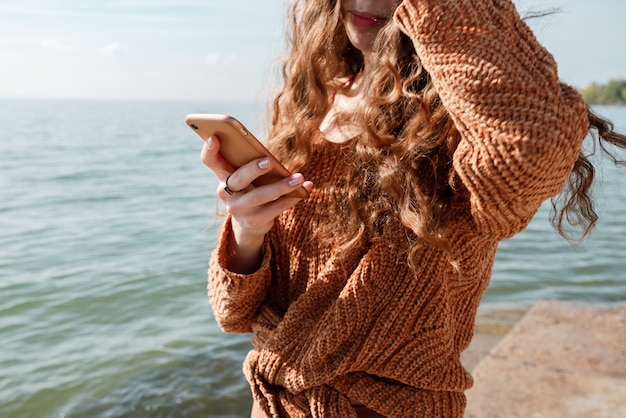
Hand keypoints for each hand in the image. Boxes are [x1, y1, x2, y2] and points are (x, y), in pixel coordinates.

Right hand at [200, 135, 312, 272]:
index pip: (210, 161)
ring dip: (281, 186)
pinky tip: (303, 191)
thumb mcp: (247, 176)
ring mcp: (238, 209)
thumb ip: (252, 163)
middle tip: (269, 161)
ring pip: (258, 196)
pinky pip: (273, 209)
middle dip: (253, 169)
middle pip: (237, 179)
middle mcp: (225, 192)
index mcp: (222, 174)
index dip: (209, 150)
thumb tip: (270, 157)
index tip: (214, 137)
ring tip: (298, 178)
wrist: (250, 222)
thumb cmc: (251, 188)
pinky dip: (289, 199)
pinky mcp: (253, 221)